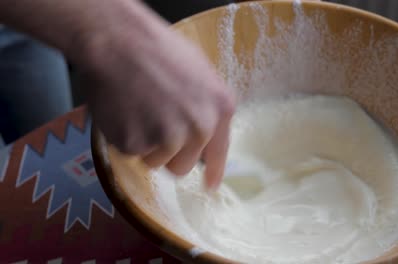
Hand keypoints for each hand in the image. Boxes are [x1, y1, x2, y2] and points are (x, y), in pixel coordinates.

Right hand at [82, 14, 234, 189]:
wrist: (118, 40)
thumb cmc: (157, 49)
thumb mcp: (199, 73)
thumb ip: (206, 106)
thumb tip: (203, 134)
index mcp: (219, 108)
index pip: (219, 151)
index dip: (213, 172)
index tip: (209, 187)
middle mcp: (199, 127)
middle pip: (183, 166)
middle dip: (167, 153)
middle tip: (153, 125)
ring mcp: (169, 137)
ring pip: (155, 162)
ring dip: (144, 145)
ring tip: (137, 110)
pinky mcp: (137, 143)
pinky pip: (129, 152)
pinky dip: (123, 136)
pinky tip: (123, 110)